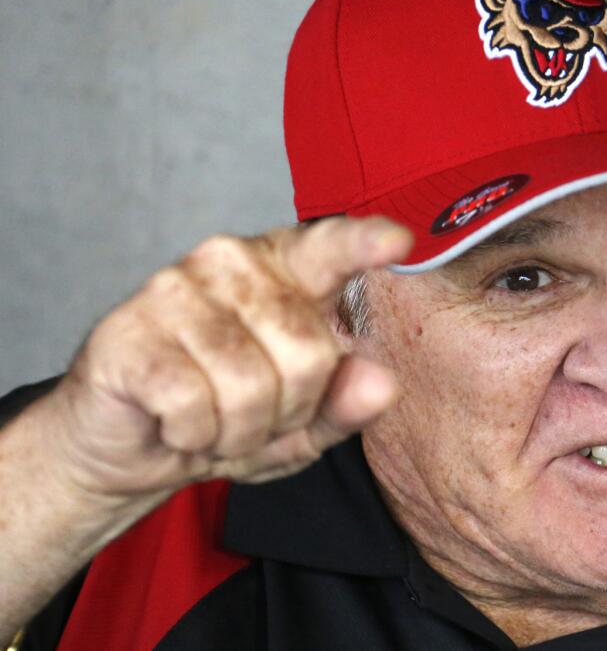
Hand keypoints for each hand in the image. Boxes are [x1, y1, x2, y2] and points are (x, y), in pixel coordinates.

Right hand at [39, 216, 410, 502]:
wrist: (131, 445)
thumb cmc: (225, 415)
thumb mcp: (303, 422)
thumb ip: (345, 401)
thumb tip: (382, 383)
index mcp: (284, 269)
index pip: (331, 246)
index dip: (364, 244)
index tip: (398, 241)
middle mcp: (230, 262)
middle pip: (307, 353)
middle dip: (287, 411)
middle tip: (249, 413)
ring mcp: (174, 289)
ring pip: (251, 386)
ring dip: (237, 431)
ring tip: (211, 419)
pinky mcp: (129, 332)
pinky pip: (194, 405)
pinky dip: (193, 435)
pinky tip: (174, 422)